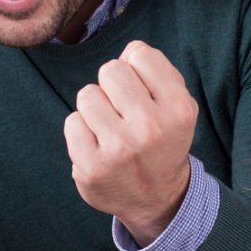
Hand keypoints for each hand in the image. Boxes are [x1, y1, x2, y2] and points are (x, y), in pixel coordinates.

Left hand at [63, 41, 198, 245]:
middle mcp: (151, 128)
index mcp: (178, 108)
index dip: (137, 70)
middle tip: (124, 112)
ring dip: (95, 108)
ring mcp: (119, 149)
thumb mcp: (176, 105)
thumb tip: (128, 52)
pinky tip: (97, 145)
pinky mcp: (91, 167)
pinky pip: (72, 122)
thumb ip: (156, 70)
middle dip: (113, 86)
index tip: (143, 93)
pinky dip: (81, 131)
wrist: (156, 199)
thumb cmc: (162, 140)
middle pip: (111, 70)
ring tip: (110, 129)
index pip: (139, 55)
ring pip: (87, 94)